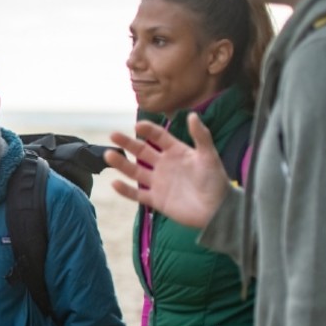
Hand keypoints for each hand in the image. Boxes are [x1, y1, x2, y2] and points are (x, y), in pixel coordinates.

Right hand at [105, 114, 230, 229]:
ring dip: (121, 164)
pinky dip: (125, 191)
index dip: (148, 130)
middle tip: (114, 135)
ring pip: (135, 171)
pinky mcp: (156, 200)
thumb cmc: (216, 181)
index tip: (138, 126)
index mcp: (176, 152)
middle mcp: (164, 165)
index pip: (158, 137)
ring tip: (108, 155)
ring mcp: (158, 183)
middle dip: (127, 143)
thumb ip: (201, 136)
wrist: (218, 211)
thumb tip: (192, 115)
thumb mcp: (209, 156)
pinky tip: (115, 183)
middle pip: (141, 151)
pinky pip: (137, 195)